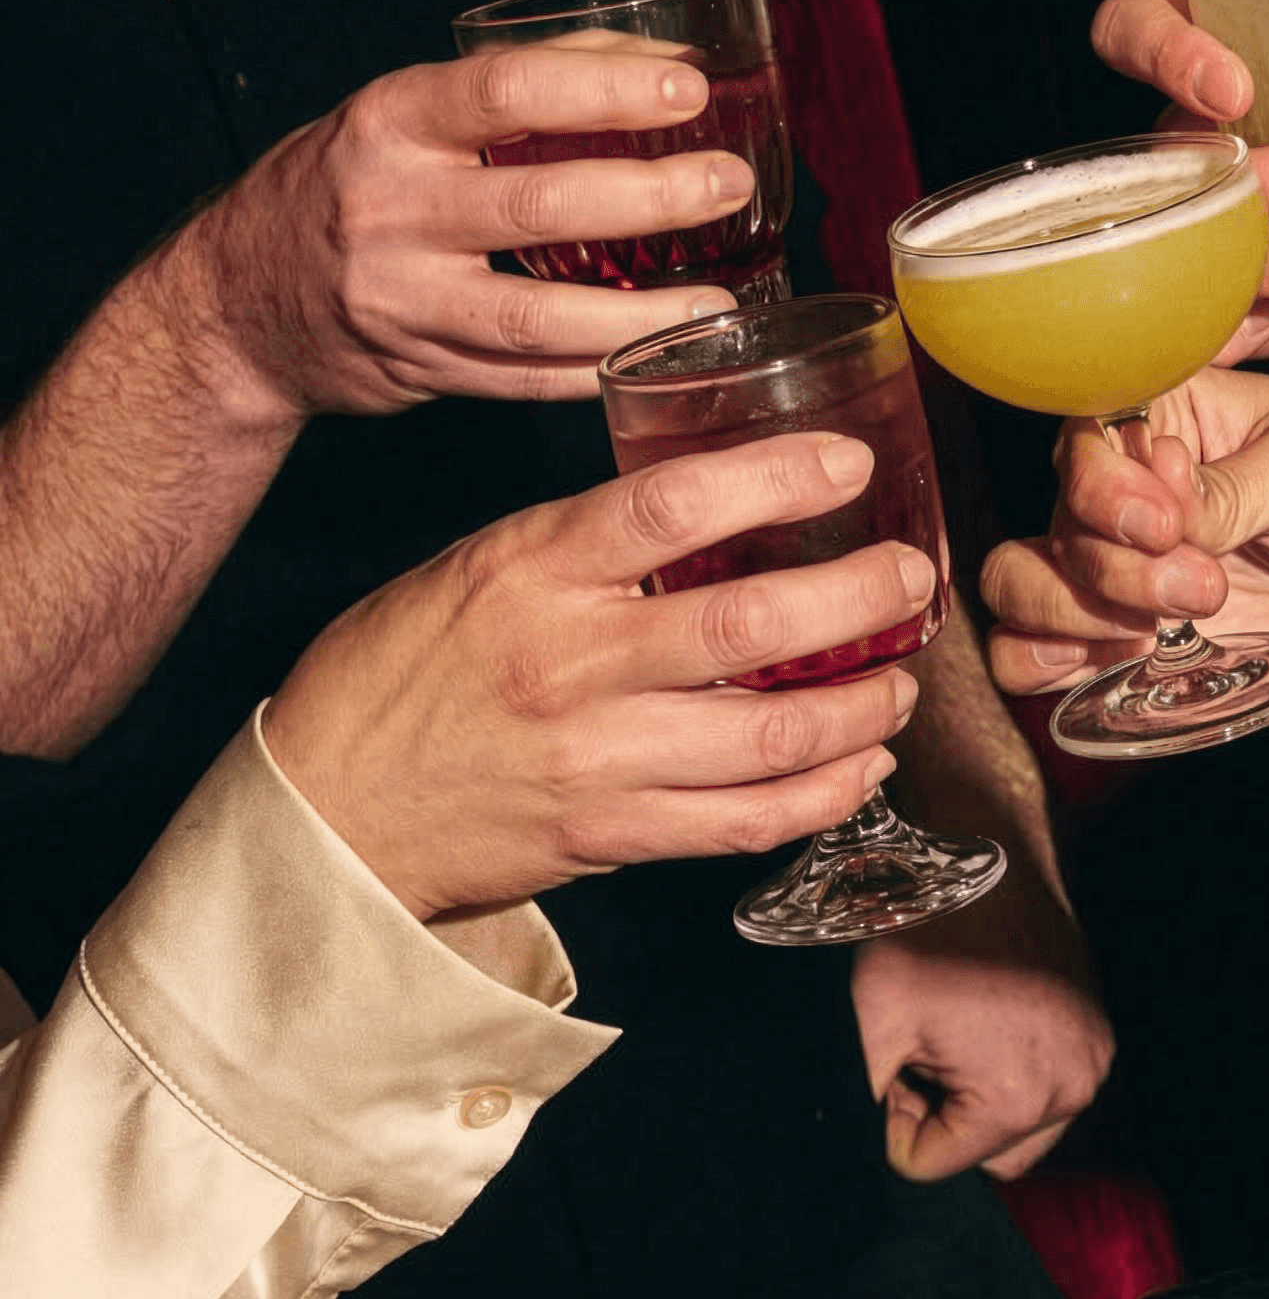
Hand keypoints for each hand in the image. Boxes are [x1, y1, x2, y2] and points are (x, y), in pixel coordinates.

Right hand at [171, 46, 753, 420]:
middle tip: (727, 183)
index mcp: (389, 121)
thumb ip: (522, 79)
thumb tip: (655, 56)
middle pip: (537, 204)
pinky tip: (667, 354)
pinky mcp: (418, 369)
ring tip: (720, 300)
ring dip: (642, 313)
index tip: (689, 93)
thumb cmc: (351, 182)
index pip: (507, 91)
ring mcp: (399, 299)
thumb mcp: (406, 111)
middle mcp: (387, 208)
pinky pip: (526, 380)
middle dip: (650, 197)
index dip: (606, 88)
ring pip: (536, 318)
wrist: (237, 301)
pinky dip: (602, 369)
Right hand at [264, 430, 928, 918]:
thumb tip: (713, 508)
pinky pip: (746, 821)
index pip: (675, 503)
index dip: (780, 476)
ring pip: (771, 735)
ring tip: (901, 680)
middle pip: (753, 624)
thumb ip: (592, 545)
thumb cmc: (400, 671)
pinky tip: (860, 765)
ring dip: (863, 707)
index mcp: (534, 569)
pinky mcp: (610, 836)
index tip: (850, 462)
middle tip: (913, 576)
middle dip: (861, 598)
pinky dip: (822, 794)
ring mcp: (597, 758)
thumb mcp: (482, 565)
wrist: (324, 812)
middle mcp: (573, 662)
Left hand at [850, 873, 1114, 1180]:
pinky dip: (1010, 1068)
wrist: (989, 849)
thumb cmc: (928, 929)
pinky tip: (985, 1014)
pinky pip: (1045, 1085)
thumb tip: (863, 1152)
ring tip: (955, 1028)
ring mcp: (1093, 1059)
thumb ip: (863, 1104)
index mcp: (1019, 1100)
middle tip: (924, 1044)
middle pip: (983, 1155)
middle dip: (944, 1114)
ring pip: (1016, 1126)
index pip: (931, 1162)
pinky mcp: (1097, 1033)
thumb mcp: (870, 1022)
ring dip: (977, 1096)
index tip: (901, 1052)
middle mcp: (1074, 1089)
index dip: (899, 1112)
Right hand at [981, 368, 1268, 709]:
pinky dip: (1055, 667)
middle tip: (1204, 587)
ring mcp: (1120, 567)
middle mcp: (1124, 488)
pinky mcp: (1128, 638)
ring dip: (1071, 616)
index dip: (1105, 487)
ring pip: (1023, 586)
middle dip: (1112, 567)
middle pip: (1052, 521)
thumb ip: (1238, 485)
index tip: (1168, 524)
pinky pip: (1041, 657)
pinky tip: (1126, 663)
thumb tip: (1164, 500)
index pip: (1083, 437)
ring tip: (1162, 632)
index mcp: (1165, 415)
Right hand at [1089, 0, 1268, 360]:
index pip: (1141, 32)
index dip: (1166, 51)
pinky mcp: (1225, 313)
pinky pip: (1210, 325)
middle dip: (1259, 170)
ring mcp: (1198, 237)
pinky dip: (1261, 318)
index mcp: (1230, 71)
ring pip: (1189, 243)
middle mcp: (1197, 149)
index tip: (1235, 87)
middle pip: (1175, 151)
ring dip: (1266, 249)